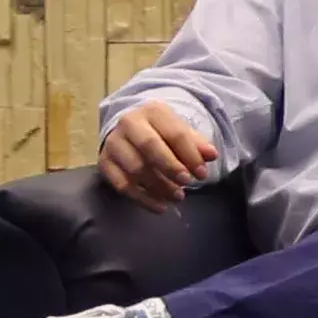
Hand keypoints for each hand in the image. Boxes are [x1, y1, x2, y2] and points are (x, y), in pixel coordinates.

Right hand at [96, 100, 220, 204]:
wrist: (128, 130)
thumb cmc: (161, 133)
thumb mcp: (180, 131)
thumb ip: (196, 144)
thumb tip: (212, 155)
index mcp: (153, 111)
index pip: (175, 133)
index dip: (190, 155)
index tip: (202, 174)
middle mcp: (129, 123)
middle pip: (150, 146)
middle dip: (171, 167)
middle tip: (187, 183)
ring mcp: (113, 143)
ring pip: (135, 168)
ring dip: (159, 186)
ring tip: (177, 196)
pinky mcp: (105, 163)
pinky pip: (122, 185)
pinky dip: (143, 199)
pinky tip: (160, 206)